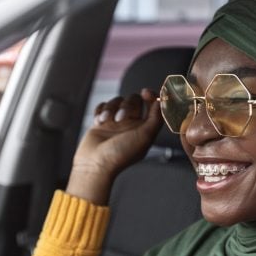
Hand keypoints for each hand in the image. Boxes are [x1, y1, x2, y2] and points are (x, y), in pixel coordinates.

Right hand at [67, 89, 162, 204]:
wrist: (95, 164)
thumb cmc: (121, 154)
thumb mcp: (145, 136)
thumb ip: (156, 118)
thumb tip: (161, 101)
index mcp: (144, 128)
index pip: (152, 106)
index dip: (151, 96)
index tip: (145, 92)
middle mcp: (131, 124)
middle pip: (133, 100)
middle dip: (127, 105)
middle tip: (120, 119)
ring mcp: (115, 122)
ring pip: (117, 101)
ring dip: (111, 108)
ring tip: (106, 121)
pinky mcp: (101, 122)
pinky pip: (103, 105)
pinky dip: (101, 110)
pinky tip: (99, 121)